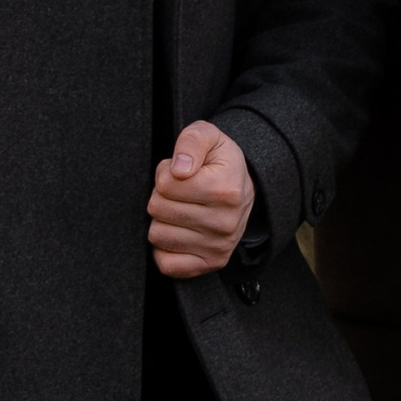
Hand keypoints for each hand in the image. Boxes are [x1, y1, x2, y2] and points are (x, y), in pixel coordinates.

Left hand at [147, 119, 256, 275]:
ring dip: (163, 221)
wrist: (243, 189)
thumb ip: (191, 141)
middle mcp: (225, 222)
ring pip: (157, 235)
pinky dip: (165, 248)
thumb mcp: (208, 137)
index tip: (181, 173)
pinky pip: (167, 264)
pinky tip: (179, 232)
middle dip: (162, 197)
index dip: (166, 174)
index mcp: (225, 190)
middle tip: (181, 193)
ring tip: (182, 210)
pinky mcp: (211, 264)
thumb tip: (179, 169)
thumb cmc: (220, 163)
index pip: (164, 184)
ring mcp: (219, 247)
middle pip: (157, 209)